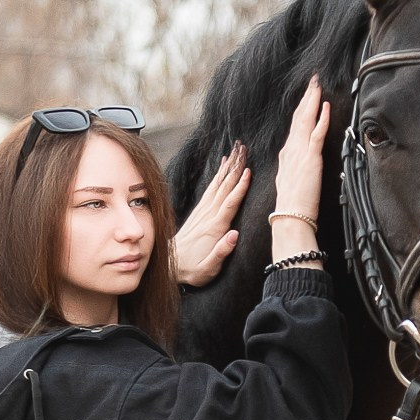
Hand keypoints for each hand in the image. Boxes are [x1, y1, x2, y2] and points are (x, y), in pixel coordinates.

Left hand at [173, 141, 250, 287]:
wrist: (171, 266)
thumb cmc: (193, 270)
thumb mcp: (209, 269)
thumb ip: (221, 252)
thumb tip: (234, 235)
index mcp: (214, 228)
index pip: (229, 203)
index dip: (239, 187)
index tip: (248, 171)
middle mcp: (208, 216)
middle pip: (224, 187)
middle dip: (235, 167)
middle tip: (244, 149)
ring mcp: (203, 212)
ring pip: (218, 184)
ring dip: (228, 166)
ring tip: (236, 150)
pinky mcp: (199, 212)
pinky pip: (211, 189)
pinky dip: (219, 175)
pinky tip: (223, 165)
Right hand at [270, 75, 329, 242]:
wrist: (290, 216)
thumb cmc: (292, 204)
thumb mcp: (290, 180)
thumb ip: (294, 167)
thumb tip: (298, 163)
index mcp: (286, 154)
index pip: (294, 125)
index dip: (301, 108)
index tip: (307, 95)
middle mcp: (290, 149)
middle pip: (298, 117)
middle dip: (306, 97)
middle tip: (312, 80)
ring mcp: (299, 152)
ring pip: (305, 120)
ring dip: (312, 101)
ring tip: (317, 85)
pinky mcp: (310, 159)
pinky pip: (316, 134)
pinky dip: (321, 119)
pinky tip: (325, 106)